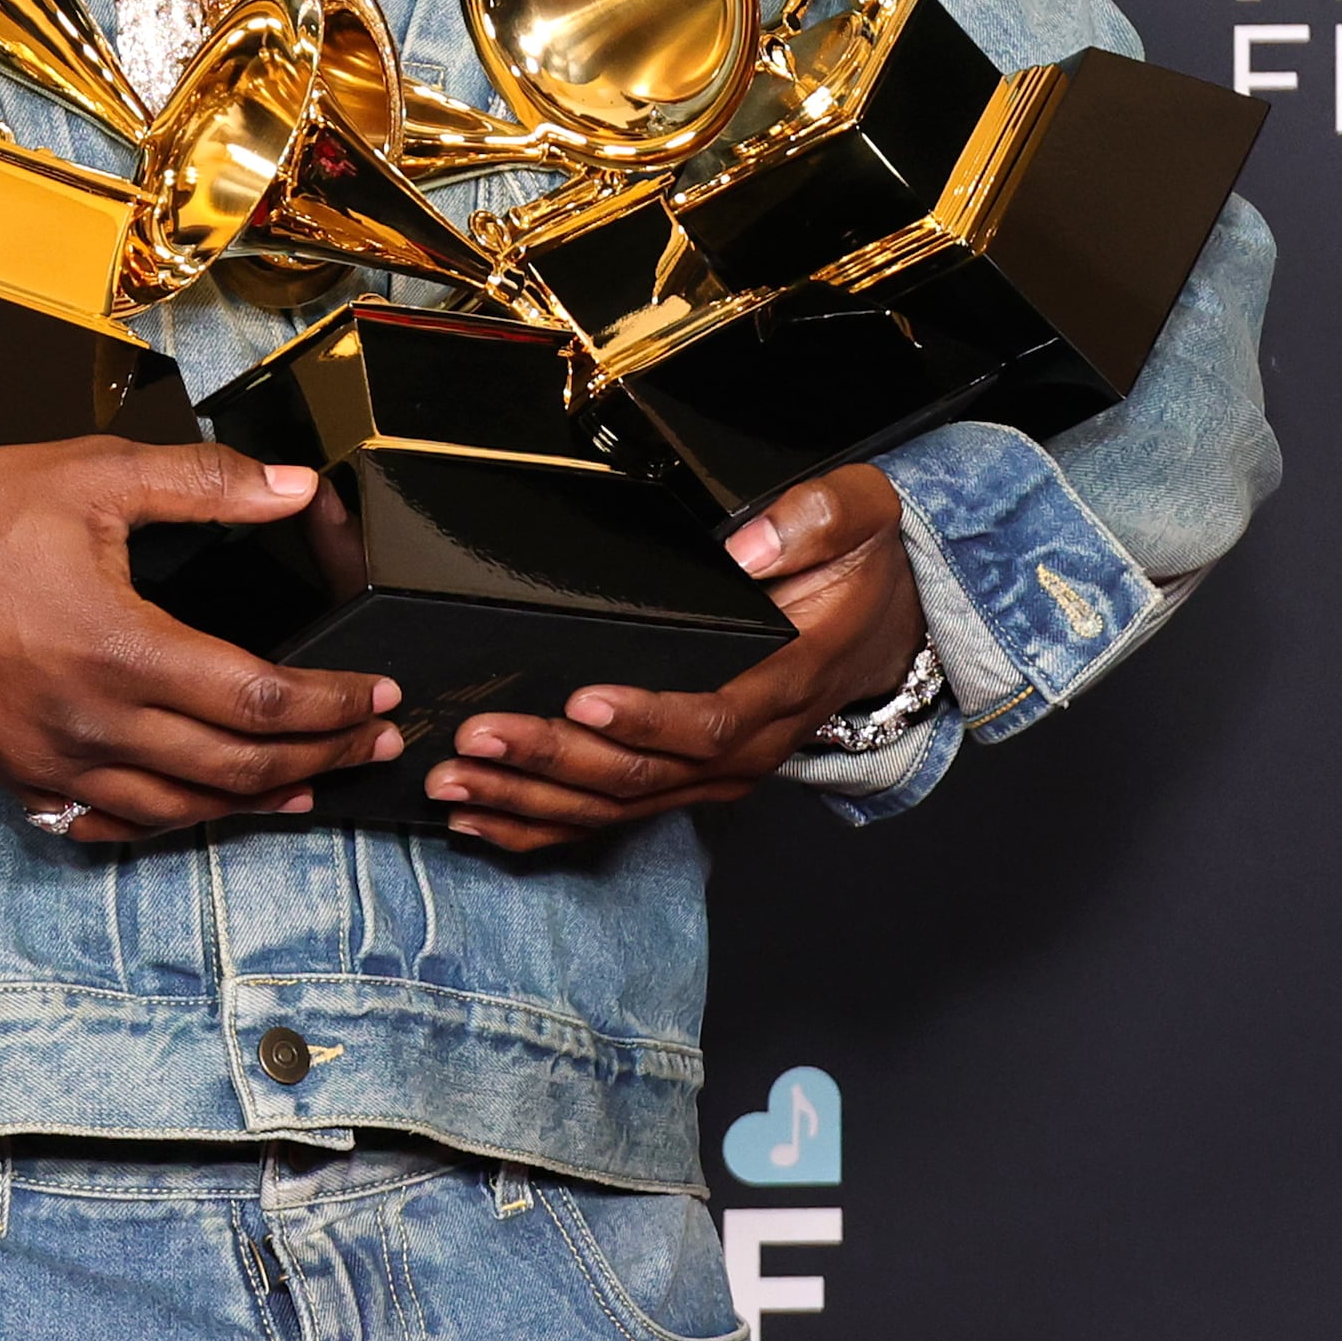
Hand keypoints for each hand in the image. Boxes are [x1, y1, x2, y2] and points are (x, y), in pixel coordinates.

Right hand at [0, 439, 405, 842]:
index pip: (262, 699)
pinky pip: (113, 825)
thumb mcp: (95, 473)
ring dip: (259, 801)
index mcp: (123, 649)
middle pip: (238, 766)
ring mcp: (55, 762)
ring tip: (312, 784)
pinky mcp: (20, 776)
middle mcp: (93, 723)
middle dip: (322, 757)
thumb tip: (296, 489)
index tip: (380, 694)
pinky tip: (203, 809)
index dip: (335, 704)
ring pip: (183, 809)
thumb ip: (206, 484)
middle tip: (375, 741)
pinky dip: (172, 822)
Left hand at [428, 462, 929, 851]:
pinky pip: (611, 817)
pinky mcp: (687, 781)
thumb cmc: (861, 573)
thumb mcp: (861, 515)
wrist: (887, 630)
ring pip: (617, 804)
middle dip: (555, 759)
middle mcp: (747, 744)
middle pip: (645, 774)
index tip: (585, 701)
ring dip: (531, 798)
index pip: (712, 718)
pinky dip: (543, 825)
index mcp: (786, 682)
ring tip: (455, 782)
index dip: (649, 718)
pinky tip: (479, 820)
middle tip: (481, 736)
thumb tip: (744, 547)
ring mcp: (715, 773)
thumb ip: (813, 521)